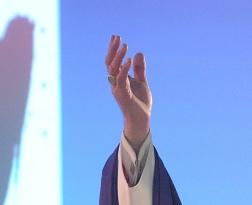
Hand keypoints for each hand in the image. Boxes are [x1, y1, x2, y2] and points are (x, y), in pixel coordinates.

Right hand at [105, 35, 151, 152]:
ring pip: (113, 70)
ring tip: (124, 46)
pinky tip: (129, 61)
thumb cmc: (140, 103)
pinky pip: (121, 80)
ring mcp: (118, 89)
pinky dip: (124, 69)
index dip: (114, 49)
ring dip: (118, 57)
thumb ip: (140, 70)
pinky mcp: (123, 95)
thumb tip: (139, 53)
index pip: (113, 61)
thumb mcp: (142, 83)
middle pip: (109, 63)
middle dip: (113, 49)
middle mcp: (115, 82)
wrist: (142, 120)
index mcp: (119, 79)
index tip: (116, 37)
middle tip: (117, 37)